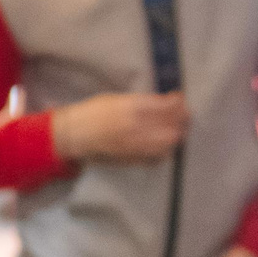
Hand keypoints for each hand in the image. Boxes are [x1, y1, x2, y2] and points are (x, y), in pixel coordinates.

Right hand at [52, 91, 187, 161]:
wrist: (75, 135)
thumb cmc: (93, 112)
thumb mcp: (117, 99)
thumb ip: (142, 102)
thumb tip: (165, 104)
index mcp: (132, 108)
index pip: (168, 106)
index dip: (178, 101)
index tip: (178, 97)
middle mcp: (138, 127)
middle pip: (174, 125)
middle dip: (182, 118)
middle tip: (182, 113)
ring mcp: (137, 145)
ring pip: (170, 142)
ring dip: (177, 134)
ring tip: (175, 128)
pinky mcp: (134, 159)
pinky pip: (159, 157)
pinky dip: (166, 149)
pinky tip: (163, 143)